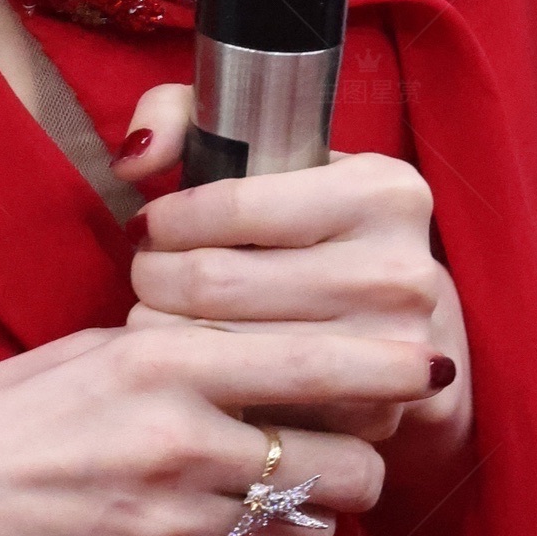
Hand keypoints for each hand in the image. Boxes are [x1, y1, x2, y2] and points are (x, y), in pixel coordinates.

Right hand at [0, 298, 416, 535]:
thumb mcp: (89, 352)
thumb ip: (184, 351)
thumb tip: (271, 344)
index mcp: (160, 364)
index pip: (316, 359)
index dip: (389, 365)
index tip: (425, 361)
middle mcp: (177, 444)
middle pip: (344, 462)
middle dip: (360, 461)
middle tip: (341, 451)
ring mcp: (169, 528)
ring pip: (313, 533)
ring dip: (315, 521)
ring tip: (280, 503)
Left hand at [113, 89, 474, 535]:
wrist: (399, 326)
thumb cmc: (310, 229)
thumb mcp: (264, 150)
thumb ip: (179, 117)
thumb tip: (136, 162)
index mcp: (384, 190)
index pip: (230, 204)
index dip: (168, 220)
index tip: (156, 227)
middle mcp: (400, 271)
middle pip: (215, 281)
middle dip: (155, 278)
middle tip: (148, 277)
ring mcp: (392, 354)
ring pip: (219, 347)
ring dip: (165, 332)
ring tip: (161, 314)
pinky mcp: (369, 418)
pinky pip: (247, 405)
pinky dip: (206, 385)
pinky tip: (200, 363)